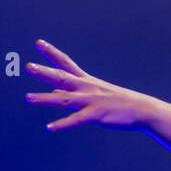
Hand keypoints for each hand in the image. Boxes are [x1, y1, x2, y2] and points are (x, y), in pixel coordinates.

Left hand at [24, 39, 157, 131]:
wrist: (142, 109)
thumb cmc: (119, 102)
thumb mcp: (95, 93)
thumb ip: (72, 93)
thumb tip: (54, 93)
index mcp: (87, 81)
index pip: (66, 63)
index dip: (51, 52)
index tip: (38, 42)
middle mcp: (86, 88)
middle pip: (62, 78)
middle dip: (44, 72)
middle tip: (28, 66)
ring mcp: (91, 101)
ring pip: (64, 99)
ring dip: (45, 98)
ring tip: (28, 98)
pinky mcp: (96, 115)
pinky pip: (76, 120)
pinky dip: (63, 124)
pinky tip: (50, 128)